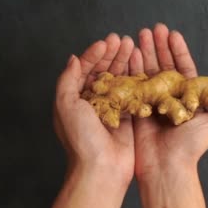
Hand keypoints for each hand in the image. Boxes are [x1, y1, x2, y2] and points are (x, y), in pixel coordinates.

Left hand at [54, 33, 134, 187]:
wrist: (102, 167)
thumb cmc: (81, 139)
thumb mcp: (66, 105)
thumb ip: (67, 80)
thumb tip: (74, 58)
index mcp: (75, 98)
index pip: (84, 69)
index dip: (94, 54)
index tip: (106, 42)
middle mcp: (93, 101)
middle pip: (103, 70)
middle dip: (111, 54)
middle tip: (122, 39)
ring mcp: (111, 108)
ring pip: (118, 78)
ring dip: (124, 61)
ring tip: (132, 45)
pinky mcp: (127, 116)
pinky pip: (132, 92)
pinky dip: (136, 77)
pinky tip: (141, 64)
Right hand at [129, 23, 207, 181]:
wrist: (168, 166)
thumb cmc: (192, 147)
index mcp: (188, 98)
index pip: (183, 68)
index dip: (178, 50)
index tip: (172, 34)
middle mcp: (169, 97)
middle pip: (163, 65)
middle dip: (158, 46)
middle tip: (152, 28)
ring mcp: (151, 102)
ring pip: (147, 71)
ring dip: (143, 53)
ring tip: (138, 35)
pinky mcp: (136, 109)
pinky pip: (133, 85)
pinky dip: (131, 68)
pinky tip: (128, 53)